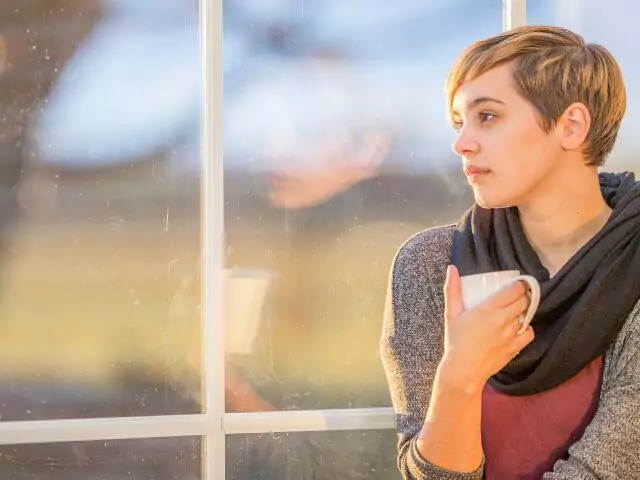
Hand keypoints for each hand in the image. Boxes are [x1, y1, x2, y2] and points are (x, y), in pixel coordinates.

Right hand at [438, 265, 534, 393]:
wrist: (463, 370)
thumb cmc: (455, 341)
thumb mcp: (451, 313)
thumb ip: (452, 289)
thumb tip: (451, 268)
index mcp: (489, 309)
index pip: (515, 290)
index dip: (520, 284)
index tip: (518, 283)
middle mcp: (503, 320)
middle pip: (524, 301)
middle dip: (524, 296)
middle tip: (518, 295)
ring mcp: (511, 334)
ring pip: (527, 316)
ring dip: (524, 311)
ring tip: (517, 310)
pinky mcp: (515, 347)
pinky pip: (529, 333)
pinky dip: (527, 328)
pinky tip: (519, 327)